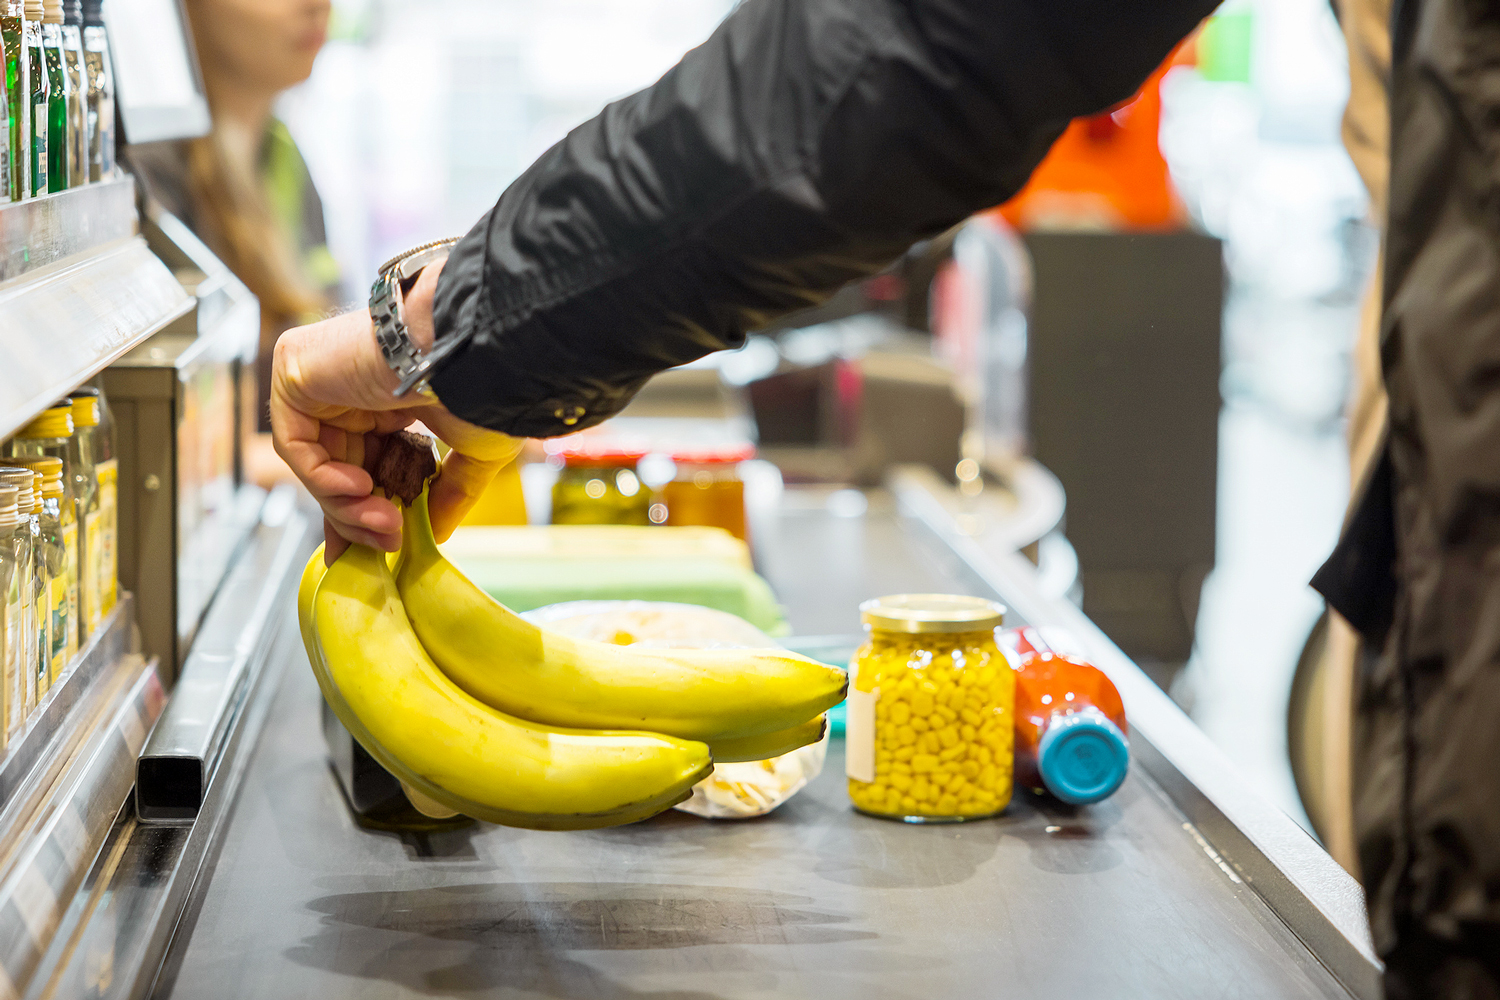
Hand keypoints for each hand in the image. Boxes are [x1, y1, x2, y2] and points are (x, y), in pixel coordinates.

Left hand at [269, 260, 523, 562]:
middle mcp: (348, 390)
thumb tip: (438, 532)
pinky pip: (294, 445)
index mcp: (386, 402)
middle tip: (387, 543)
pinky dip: (322, 478)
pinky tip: (358, 489)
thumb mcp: (474, 451)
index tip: (371, 551)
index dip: (362, 512)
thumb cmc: (483, 381)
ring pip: (315, 464)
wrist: (469, 345)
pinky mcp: (295, 373)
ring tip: (385, 525)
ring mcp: (319, 379)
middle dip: (356, 517)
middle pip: (335, 471)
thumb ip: (451, 491)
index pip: (360, 465)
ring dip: (346, 506)